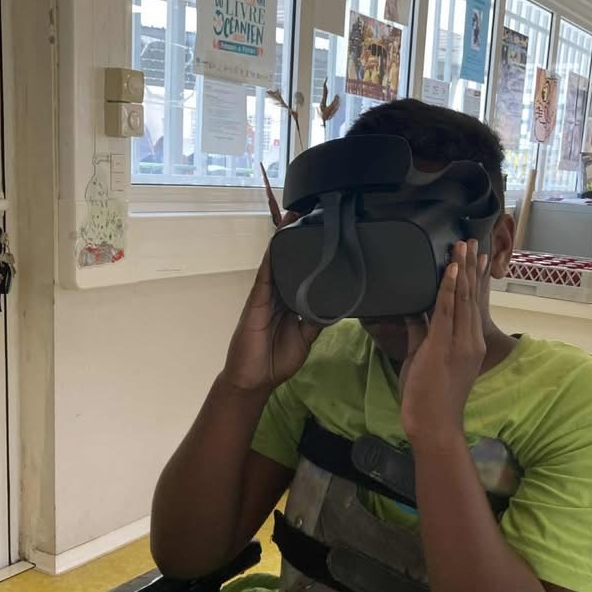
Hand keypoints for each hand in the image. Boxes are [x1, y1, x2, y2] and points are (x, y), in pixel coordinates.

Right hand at [222, 213, 320, 390]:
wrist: (254, 379)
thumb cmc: (276, 359)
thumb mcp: (306, 337)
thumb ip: (317, 319)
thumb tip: (337, 304)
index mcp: (290, 302)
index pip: (302, 273)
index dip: (311, 254)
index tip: (324, 234)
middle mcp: (277, 295)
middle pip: (289, 261)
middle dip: (298, 238)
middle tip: (313, 212)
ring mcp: (265, 296)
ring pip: (277, 261)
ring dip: (284, 239)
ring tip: (296, 214)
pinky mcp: (256, 300)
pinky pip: (265, 274)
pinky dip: (272, 256)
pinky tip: (278, 239)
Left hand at [399, 240, 488, 445]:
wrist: (434, 424)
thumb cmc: (428, 397)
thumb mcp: (423, 358)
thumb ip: (420, 333)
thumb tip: (413, 311)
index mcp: (470, 343)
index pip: (474, 304)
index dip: (476, 279)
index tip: (479, 257)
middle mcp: (471, 340)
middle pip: (472, 296)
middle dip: (471, 266)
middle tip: (472, 240)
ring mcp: (460, 343)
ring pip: (463, 299)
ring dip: (462, 269)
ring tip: (462, 245)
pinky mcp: (444, 346)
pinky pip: (447, 311)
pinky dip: (449, 288)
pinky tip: (451, 270)